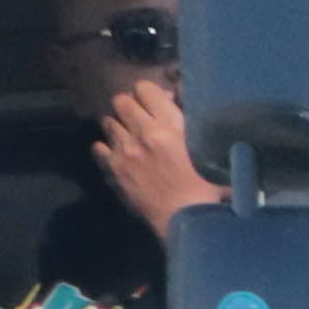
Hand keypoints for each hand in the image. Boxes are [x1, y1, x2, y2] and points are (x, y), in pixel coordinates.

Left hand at [90, 78, 214, 229]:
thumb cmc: (209, 187)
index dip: (150, 92)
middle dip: (130, 105)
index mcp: (170, 125)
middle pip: (121, 101)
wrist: (189, 220)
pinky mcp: (114, 170)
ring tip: (129, 135)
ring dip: (118, 125)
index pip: (145, 88)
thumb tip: (178, 105)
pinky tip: (116, 153)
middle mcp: (143, 132)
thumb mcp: (208, 149)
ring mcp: (125, 151)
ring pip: (108, 121)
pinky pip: (98, 147)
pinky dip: (105, 147)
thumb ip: (193, 124)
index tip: (157, 101)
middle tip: (140, 116)